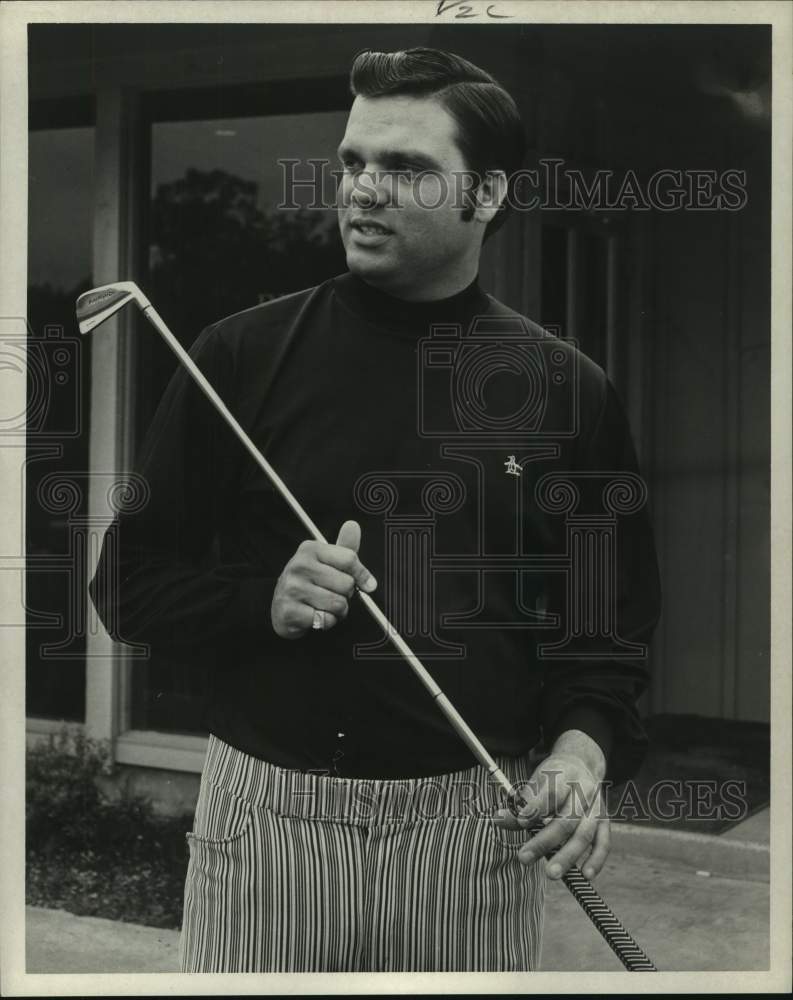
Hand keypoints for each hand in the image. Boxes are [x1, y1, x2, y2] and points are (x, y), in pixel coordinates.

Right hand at [270, 520, 376, 638]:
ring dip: (338, 611)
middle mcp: (299, 565)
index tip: (368, 584)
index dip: (362, 574)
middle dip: (346, 595)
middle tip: (333, 594)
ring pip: (338, 604)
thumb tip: (353, 525)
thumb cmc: (309, 583)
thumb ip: (345, 547)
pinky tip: (315, 615)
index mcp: (310, 549)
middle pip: (347, 583)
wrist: (281, 608)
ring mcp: (292, 588)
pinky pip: (325, 620)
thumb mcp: (327, 562)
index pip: (349, 559)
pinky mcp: (289, 611)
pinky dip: (326, 622)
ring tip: (325, 606)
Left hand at [492, 730, 608, 880]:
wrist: (581, 762)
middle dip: (545, 841)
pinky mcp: (605, 820)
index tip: (520, 822)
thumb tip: (498, 819)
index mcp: (564, 774)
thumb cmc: (553, 777)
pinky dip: (596, 859)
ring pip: (585, 833)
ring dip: (568, 855)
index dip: (536, 808)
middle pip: (567, 819)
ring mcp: (597, 806)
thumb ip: (519, 803)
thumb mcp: (535, 782)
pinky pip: (604, 842)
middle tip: (524, 858)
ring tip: (551, 873)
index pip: (552, 792)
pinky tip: (584, 875)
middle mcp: (584, 789)